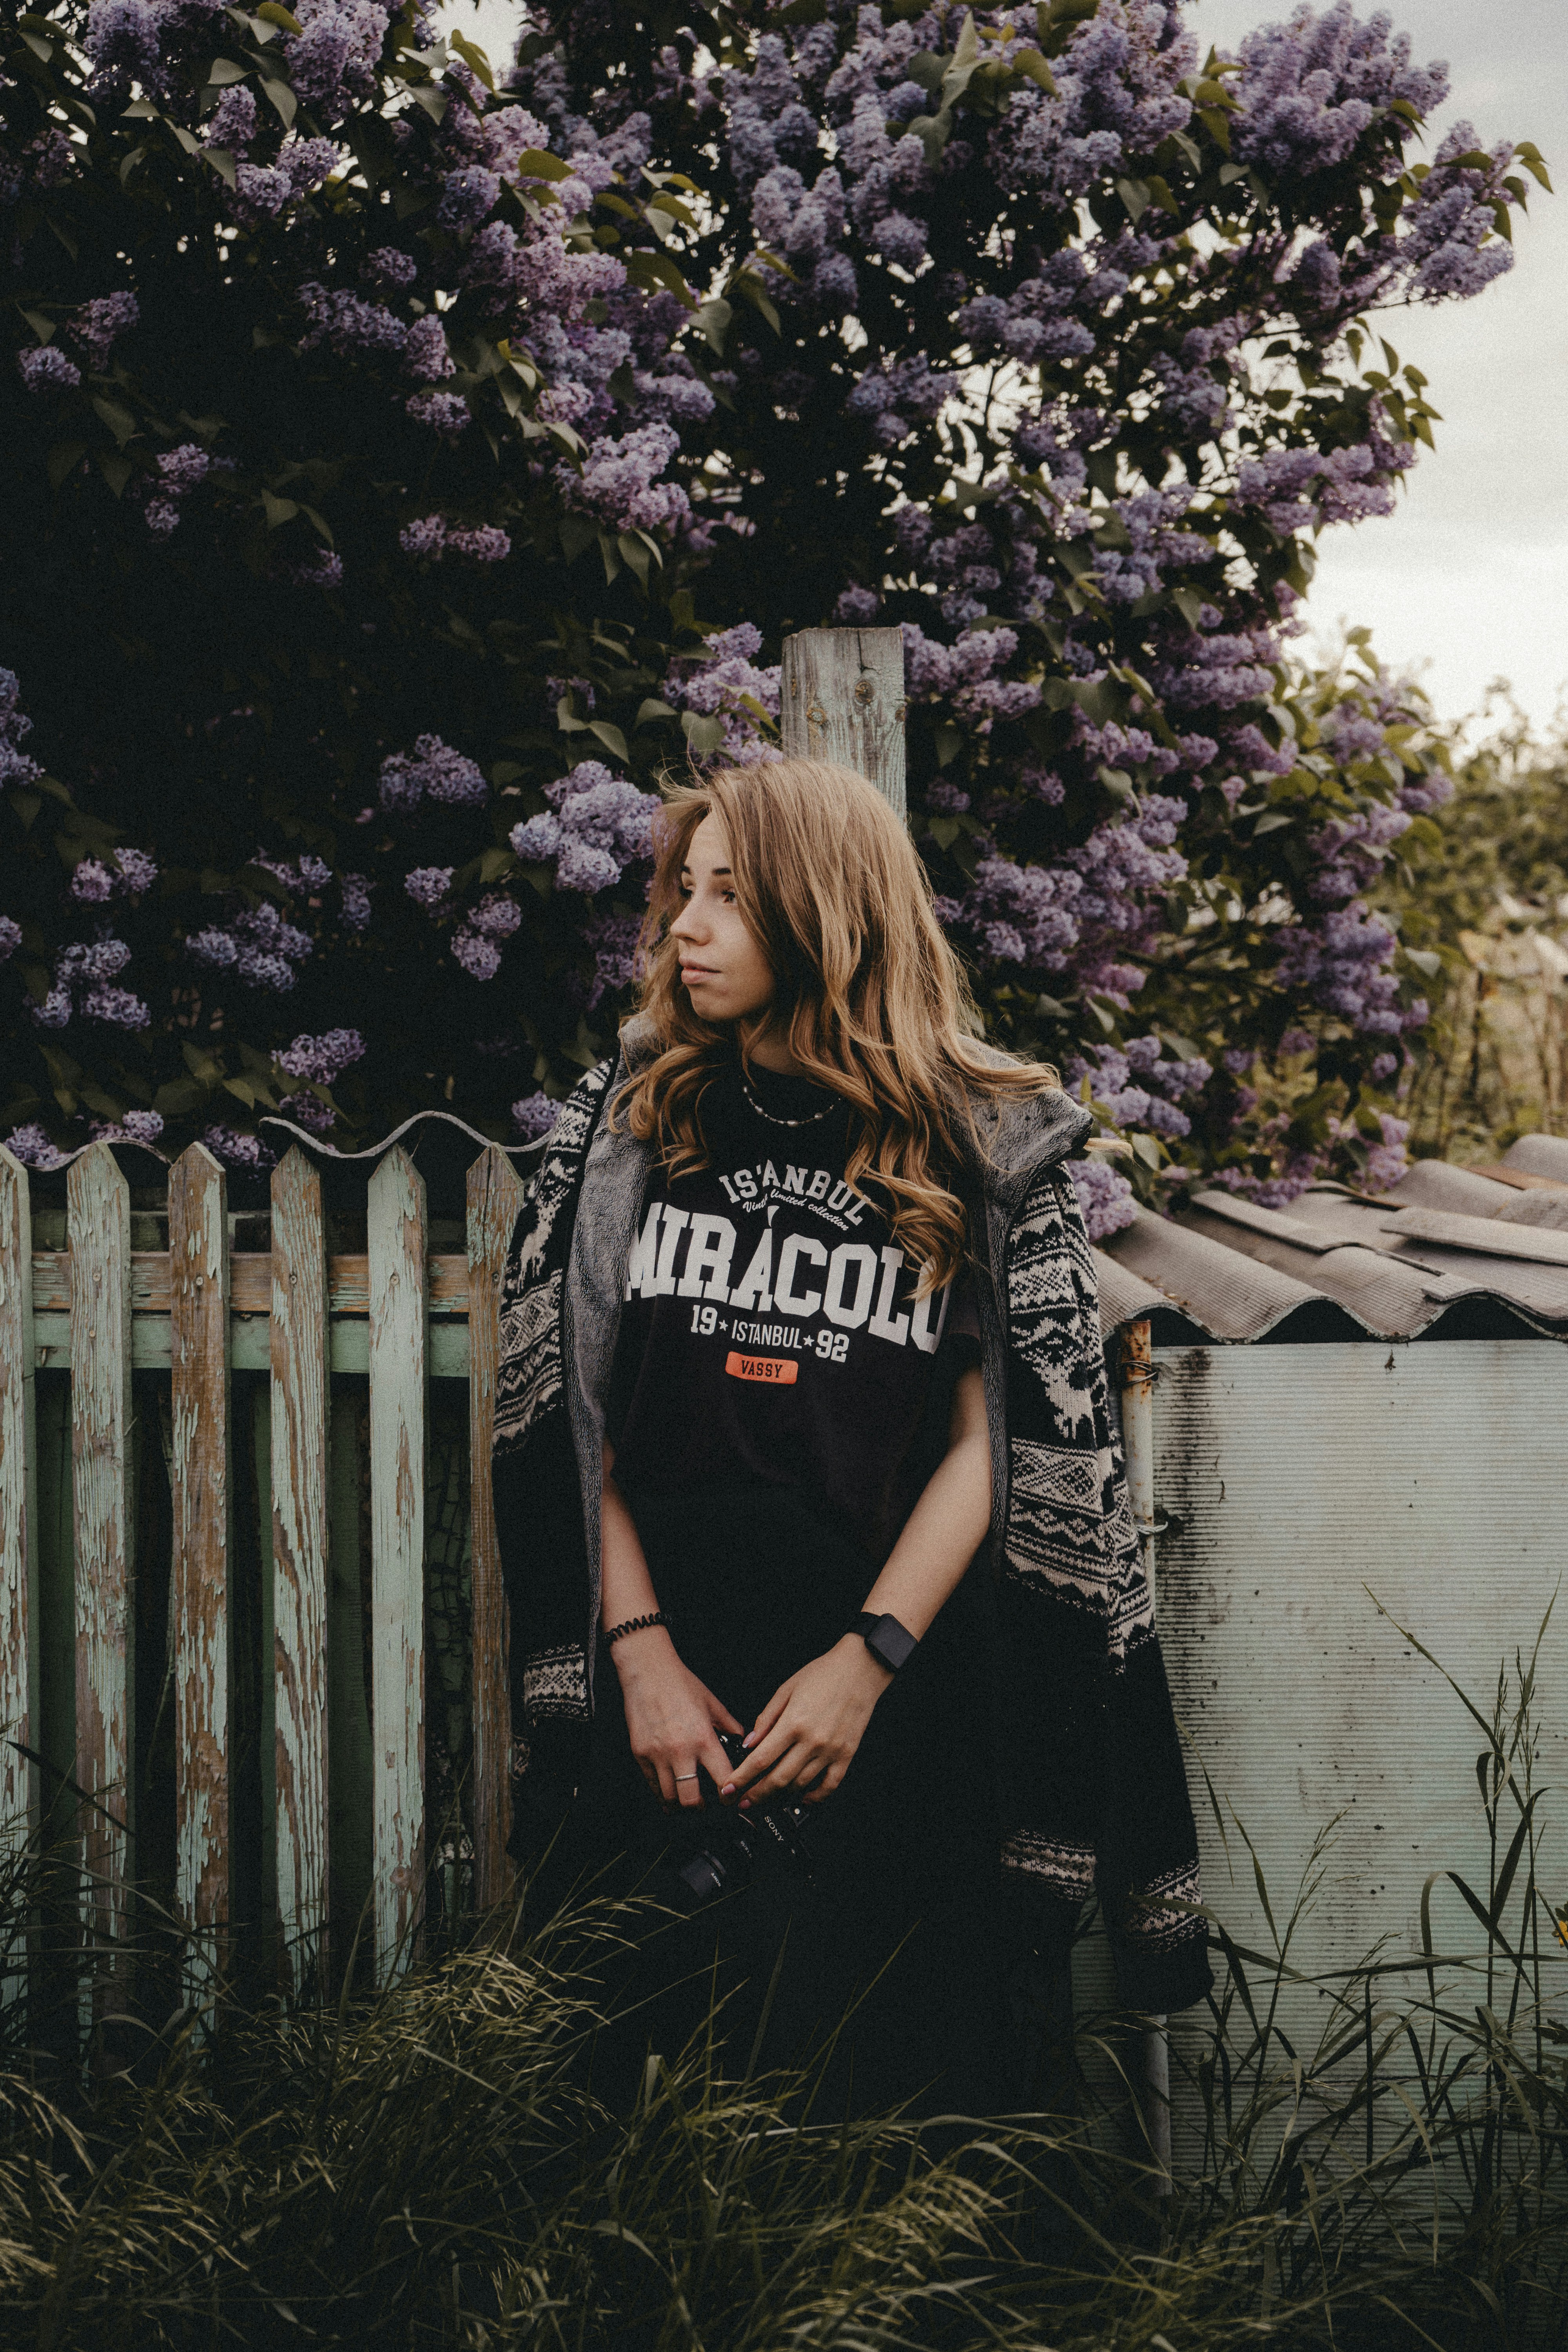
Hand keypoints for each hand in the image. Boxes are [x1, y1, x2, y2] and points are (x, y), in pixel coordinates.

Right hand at [613, 1628, 742, 1811]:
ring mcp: (658, 1755)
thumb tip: (742, 1740)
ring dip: (681, 1804)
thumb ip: (729, 1725)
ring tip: (688, 1800)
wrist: (647, 1671)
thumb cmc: (679, 1683)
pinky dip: (662, 1795)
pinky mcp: (641, 1754)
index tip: (732, 1799)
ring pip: (670, 1798)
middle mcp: (680, 1750)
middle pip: (692, 1799)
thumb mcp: (712, 1703)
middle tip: (707, 1804)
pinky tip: (669, 1795)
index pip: (723, 1779)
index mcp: (703, 1738)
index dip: (731, 1795)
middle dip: (702, 1807)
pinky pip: (652, 1785)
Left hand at [721, 1636, 890, 1808]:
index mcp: (793, 1722)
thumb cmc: (824, 1674)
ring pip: (800, 1784)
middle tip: (743, 1801)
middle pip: (778, 1779)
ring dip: (780, 1796)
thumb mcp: (786, 1689)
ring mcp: (831, 1750)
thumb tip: (750, 1742)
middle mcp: (812, 1740)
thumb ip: (766, 1718)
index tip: (729, 1788)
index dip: (741, 1778)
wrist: (859, 1669)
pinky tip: (804, 1798)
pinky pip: (830, 1785)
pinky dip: (815, 1796)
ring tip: (767, 1798)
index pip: (760, 1759)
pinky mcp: (846, 1755)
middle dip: (756, 1794)